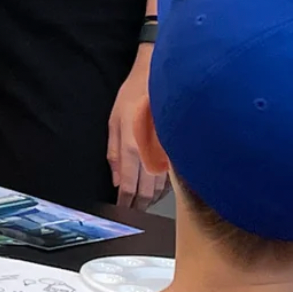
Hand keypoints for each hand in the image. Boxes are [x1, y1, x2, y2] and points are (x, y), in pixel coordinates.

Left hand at [108, 50, 167, 209]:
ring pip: (161, 189)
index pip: (128, 185)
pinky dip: (164, 188)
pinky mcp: (179, 152)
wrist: (159, 79)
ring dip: (151, 199)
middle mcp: (152, 155)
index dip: (124, 201)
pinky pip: (172, 178)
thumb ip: (114, 152)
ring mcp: (168, 154)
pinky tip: (158, 191)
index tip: (121, 209)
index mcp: (132, 147)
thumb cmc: (134, 96)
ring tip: (143, 205)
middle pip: (146, 192)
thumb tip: (115, 179)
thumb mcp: (114, 120)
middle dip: (138, 204)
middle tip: (132, 212)